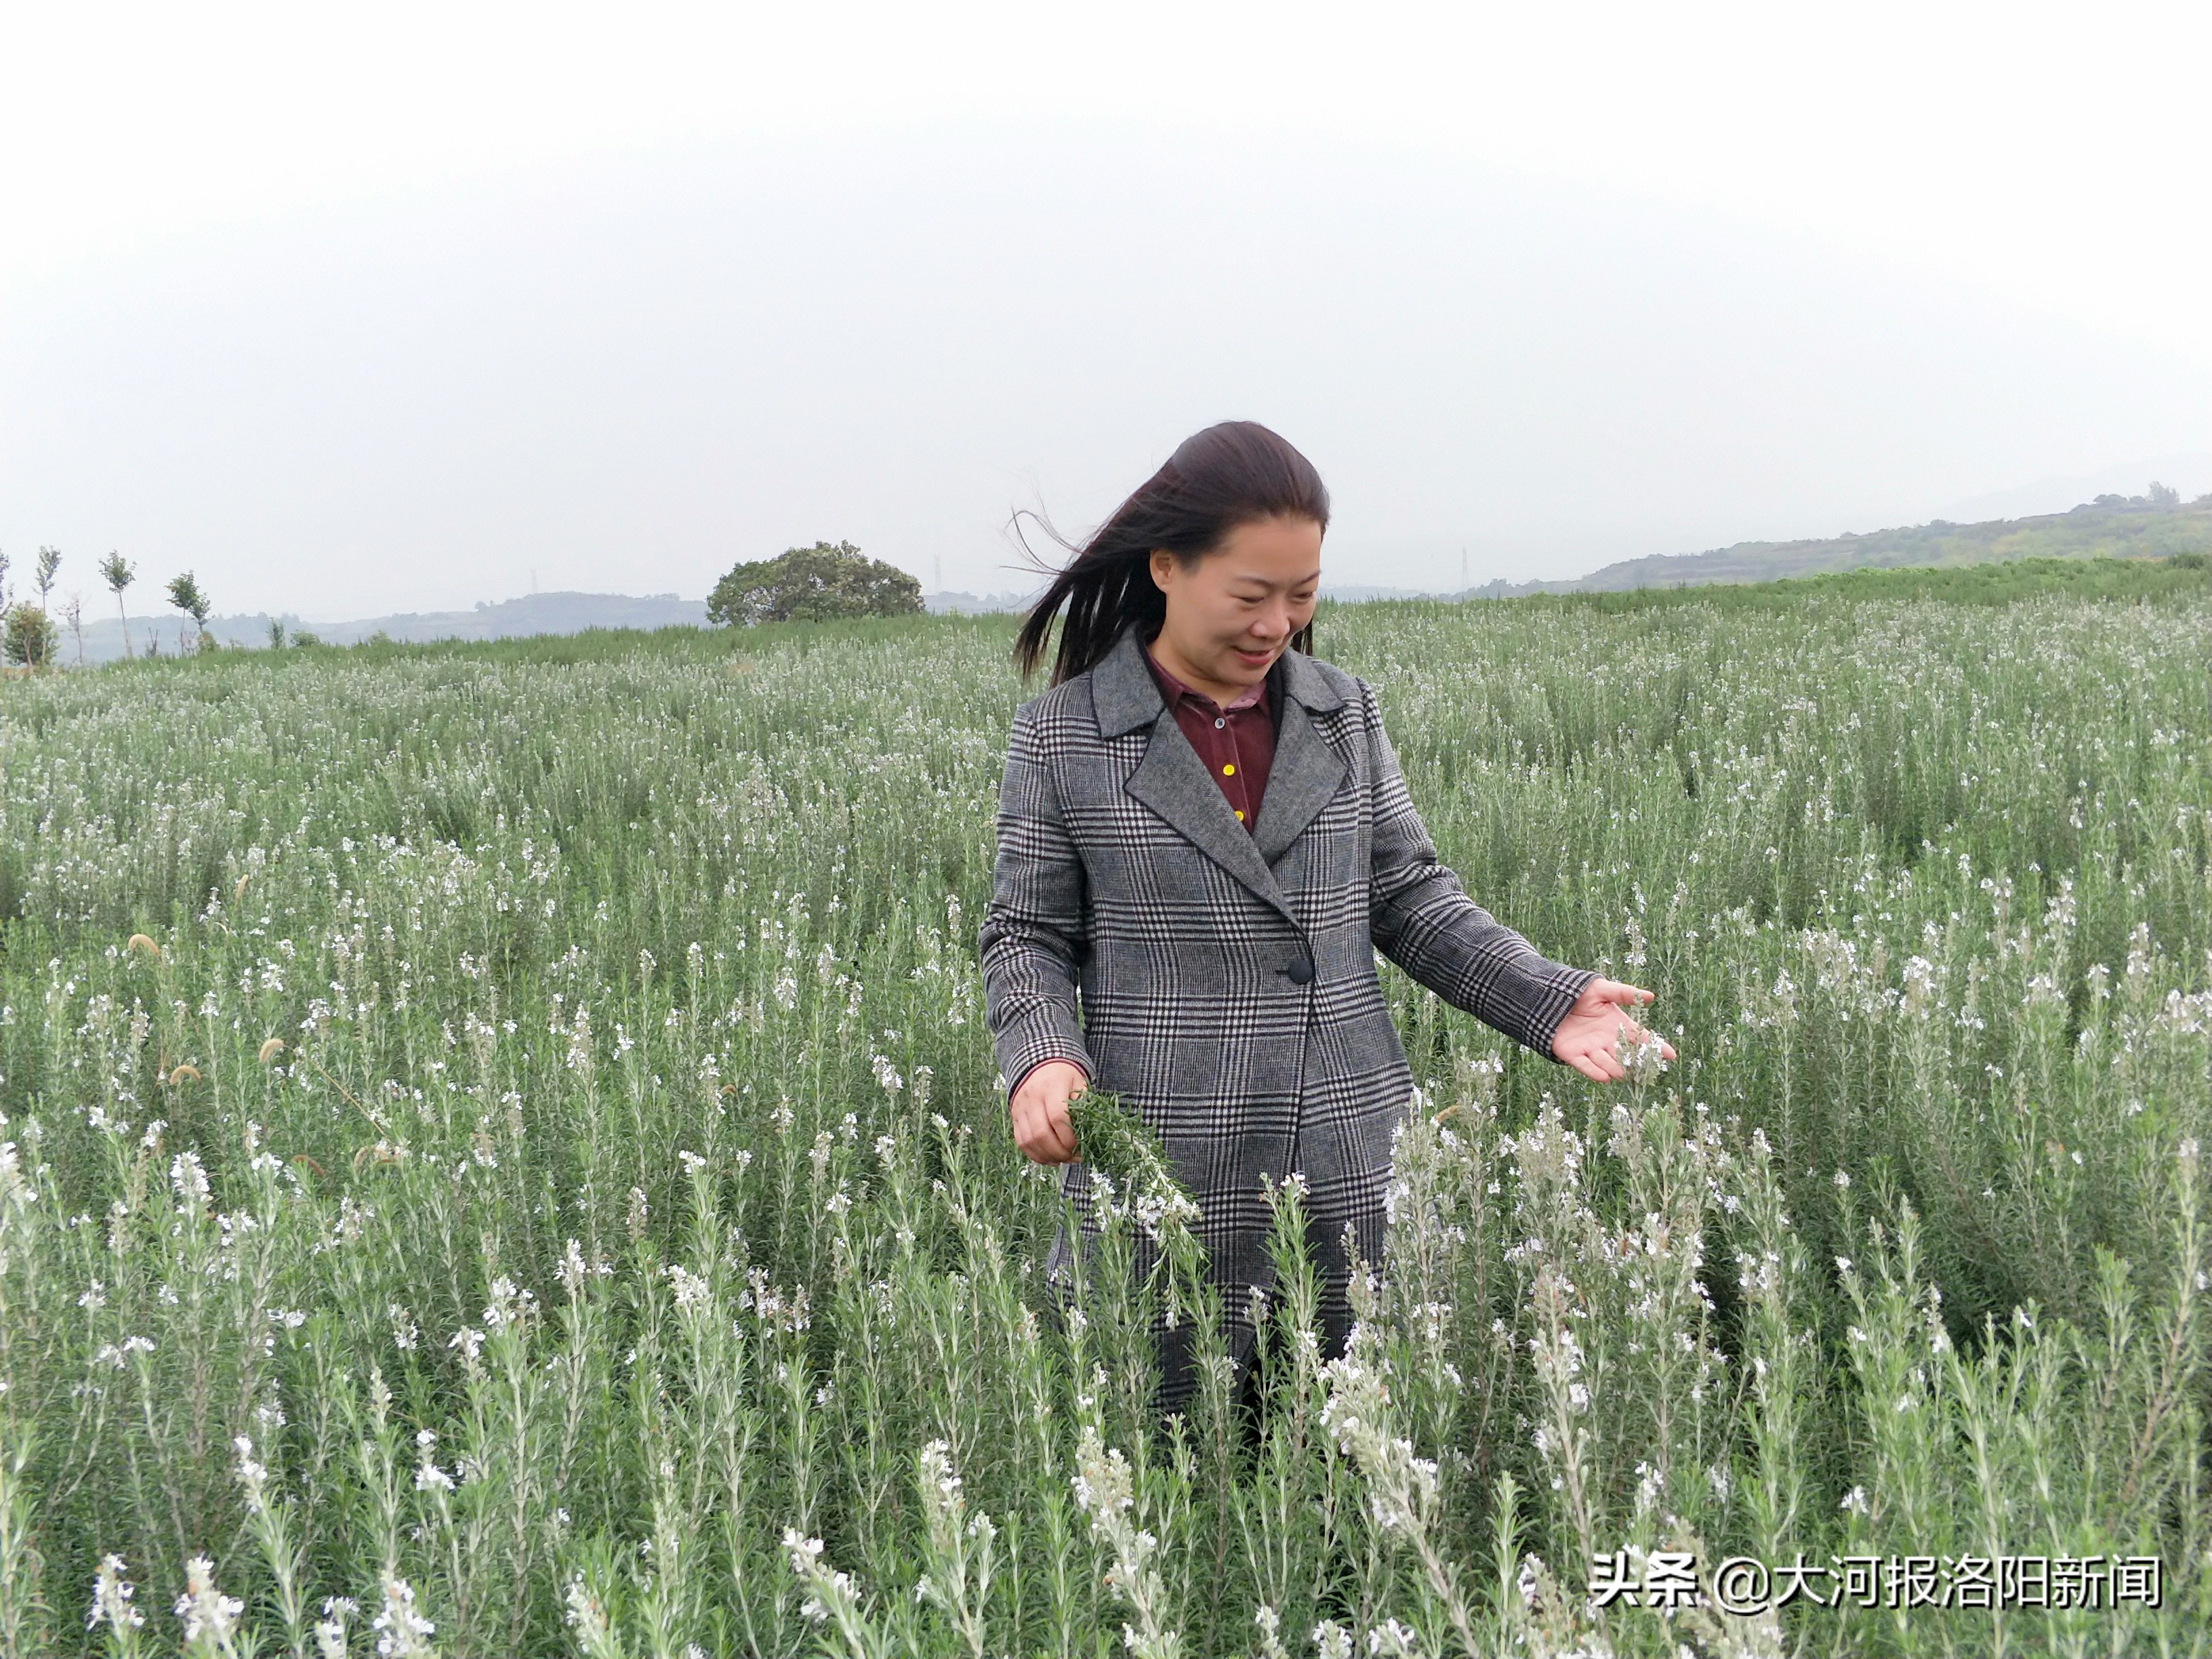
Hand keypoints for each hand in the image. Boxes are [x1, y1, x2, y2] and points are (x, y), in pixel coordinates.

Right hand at [1010, 1060, 1084, 1163]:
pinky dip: (1035, 1155)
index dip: (1069, 1137)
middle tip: (1072, 1157)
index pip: (1058, 1117)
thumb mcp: (1079, 1083)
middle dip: (1059, 1151)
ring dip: (1047, 1156)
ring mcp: (1020, 1108)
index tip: (1079, 1146)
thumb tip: (1086, 1134)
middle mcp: (1032, 1098)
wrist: (1039, 1065)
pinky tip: (1049, 1158)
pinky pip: (1021, 1142)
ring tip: (1062, 1159)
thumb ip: (1083, 1106)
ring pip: (1029, 1141)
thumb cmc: (1064, 1076)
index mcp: (1051, 1086)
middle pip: (1041, 1133)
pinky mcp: (1014, 1117)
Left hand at [1550, 978, 1676, 1081]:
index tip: (1671, 1055)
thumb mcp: (1602, 989)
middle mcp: (1608, 1041)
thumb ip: (1623, 993)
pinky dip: (1594, 1072)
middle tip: (1643, 1068)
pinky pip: (1586, 1066)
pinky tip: (1604, 1077)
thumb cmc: (1578, 992)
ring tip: (1622, 1072)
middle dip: (1635, 1063)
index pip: (1642, 1038)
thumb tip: (1651, 996)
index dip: (1657, 1046)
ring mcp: (1592, 1049)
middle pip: (1626, 1055)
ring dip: (1615, 1068)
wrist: (1548, 996)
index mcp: (1618, 1025)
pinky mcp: (1573, 1055)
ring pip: (1608, 1063)